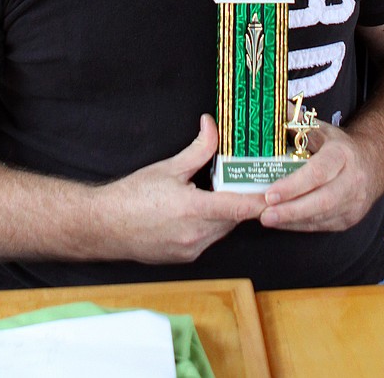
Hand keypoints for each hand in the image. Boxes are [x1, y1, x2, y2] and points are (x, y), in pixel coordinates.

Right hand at [102, 115, 265, 263]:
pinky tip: (198, 210)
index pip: (240, 208)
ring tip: (217, 192)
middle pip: (233, 218)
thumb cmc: (132, 196)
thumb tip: (212, 125)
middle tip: (246, 180)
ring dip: (225, 213)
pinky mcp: (184, 257)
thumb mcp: (168, 167)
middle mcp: (196, 236)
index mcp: (194, 211)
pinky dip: (210, 225)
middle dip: (240, 200)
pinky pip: (207, 239)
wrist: (104, 226)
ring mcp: (190, 250)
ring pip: (221, 230)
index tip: (279, 194)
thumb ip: (198, 148)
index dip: (262, 201)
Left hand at [259, 120, 375, 232]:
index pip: (317, 173)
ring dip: (290, 220)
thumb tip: (274, 106)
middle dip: (289, 210)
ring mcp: (353, 204)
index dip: (293, 185)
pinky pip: (321, 226)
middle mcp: (352, 181)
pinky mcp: (349, 219)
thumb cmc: (339, 147)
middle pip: (320, 201)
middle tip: (263, 213)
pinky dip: (298, 225)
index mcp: (342, 155)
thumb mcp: (321, 130)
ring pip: (319, 217)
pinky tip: (280, 221)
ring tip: (265, 218)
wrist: (373, 164)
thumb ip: (296, 121)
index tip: (269, 193)